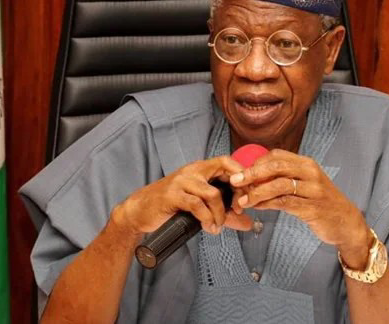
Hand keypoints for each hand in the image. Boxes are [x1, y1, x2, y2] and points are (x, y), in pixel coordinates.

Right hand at [112, 156, 253, 238]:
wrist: (139, 211)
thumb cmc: (171, 207)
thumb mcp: (200, 207)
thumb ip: (225, 214)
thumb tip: (249, 223)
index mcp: (200, 169)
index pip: (227, 161)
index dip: (242, 175)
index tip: (247, 195)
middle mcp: (192, 171)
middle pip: (224, 172)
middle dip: (236, 193)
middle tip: (239, 210)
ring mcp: (182, 182)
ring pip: (213, 194)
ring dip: (220, 214)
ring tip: (217, 226)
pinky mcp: (173, 195)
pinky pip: (197, 205)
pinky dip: (207, 218)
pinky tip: (208, 227)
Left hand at [229, 149, 372, 267]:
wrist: (346, 222)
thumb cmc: (321, 203)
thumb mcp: (305, 185)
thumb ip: (283, 179)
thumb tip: (253, 178)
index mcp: (307, 163)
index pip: (277, 156)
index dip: (256, 163)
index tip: (241, 173)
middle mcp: (311, 173)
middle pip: (276, 166)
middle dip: (252, 173)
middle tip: (235, 181)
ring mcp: (313, 190)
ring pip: (279, 185)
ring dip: (257, 192)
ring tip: (242, 201)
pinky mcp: (312, 208)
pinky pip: (285, 203)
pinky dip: (267, 204)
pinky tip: (257, 208)